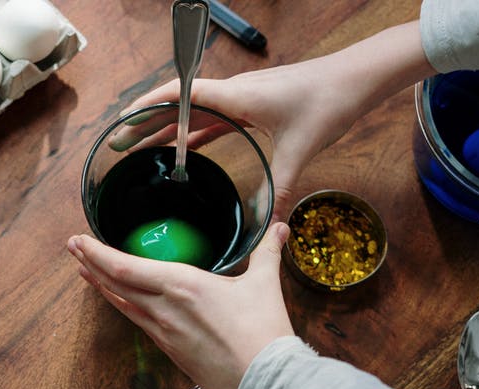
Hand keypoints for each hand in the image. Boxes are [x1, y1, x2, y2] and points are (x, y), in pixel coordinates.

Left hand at [66, 223, 293, 388]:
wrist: (264, 385)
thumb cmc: (263, 333)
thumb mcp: (264, 285)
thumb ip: (267, 253)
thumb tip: (280, 228)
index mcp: (181, 285)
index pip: (125, 266)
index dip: (97, 253)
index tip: (78, 240)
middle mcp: (163, 307)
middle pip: (115, 283)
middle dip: (90, 263)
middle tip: (72, 247)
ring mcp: (162, 331)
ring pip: (122, 304)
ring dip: (100, 285)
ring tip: (84, 270)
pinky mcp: (169, 350)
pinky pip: (136, 322)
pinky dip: (121, 306)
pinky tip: (117, 301)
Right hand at [108, 21, 432, 214]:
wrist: (360, 76)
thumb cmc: (329, 101)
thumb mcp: (301, 148)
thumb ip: (281, 185)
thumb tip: (269, 221)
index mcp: (236, 96)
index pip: (179, 95)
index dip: (146, 107)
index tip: (121, 122)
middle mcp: (234, 93)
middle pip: (178, 107)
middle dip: (145, 124)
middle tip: (118, 145)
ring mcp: (243, 98)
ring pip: (193, 114)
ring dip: (167, 129)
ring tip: (140, 148)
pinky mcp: (254, 105)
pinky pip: (214, 120)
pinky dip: (194, 133)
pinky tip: (184, 150)